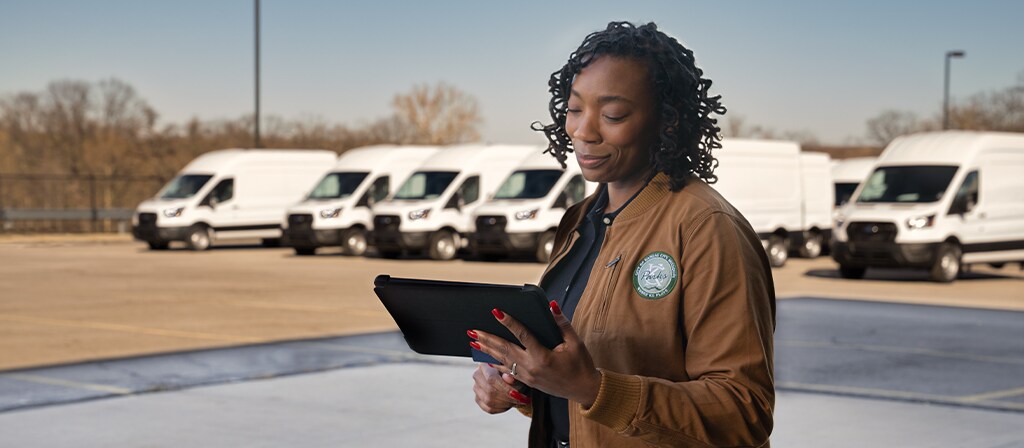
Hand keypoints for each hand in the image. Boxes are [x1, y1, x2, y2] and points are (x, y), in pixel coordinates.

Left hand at [469, 302, 601, 406]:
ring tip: (473, 341)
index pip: (522, 335)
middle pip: (505, 350)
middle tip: (472, 330)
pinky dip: (495, 364)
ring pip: (503, 361)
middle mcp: (531, 368)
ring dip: (487, 351)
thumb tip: (552, 305)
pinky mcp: (527, 381)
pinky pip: (507, 371)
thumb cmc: (581, 365)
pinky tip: (485, 359)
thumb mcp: (575, 343)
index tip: (496, 312)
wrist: (584, 389)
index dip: (509, 322)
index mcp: (543, 357)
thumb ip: (562, 323)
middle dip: (488, 339)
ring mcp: (527, 376)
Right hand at [472, 363, 530, 412]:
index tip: (517, 394)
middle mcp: (477, 375)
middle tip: (520, 399)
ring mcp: (476, 388)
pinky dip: (501, 408)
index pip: (491, 379)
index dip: (504, 388)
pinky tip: (509, 404)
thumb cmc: (513, 373)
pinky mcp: (478, 399)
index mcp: (485, 364)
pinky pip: (489, 408)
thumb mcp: (515, 372)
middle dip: (506, 397)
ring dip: (505, 403)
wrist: (510, 379)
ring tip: (516, 401)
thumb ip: (512, 374)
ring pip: (489, 401)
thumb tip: (508, 378)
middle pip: (489, 391)